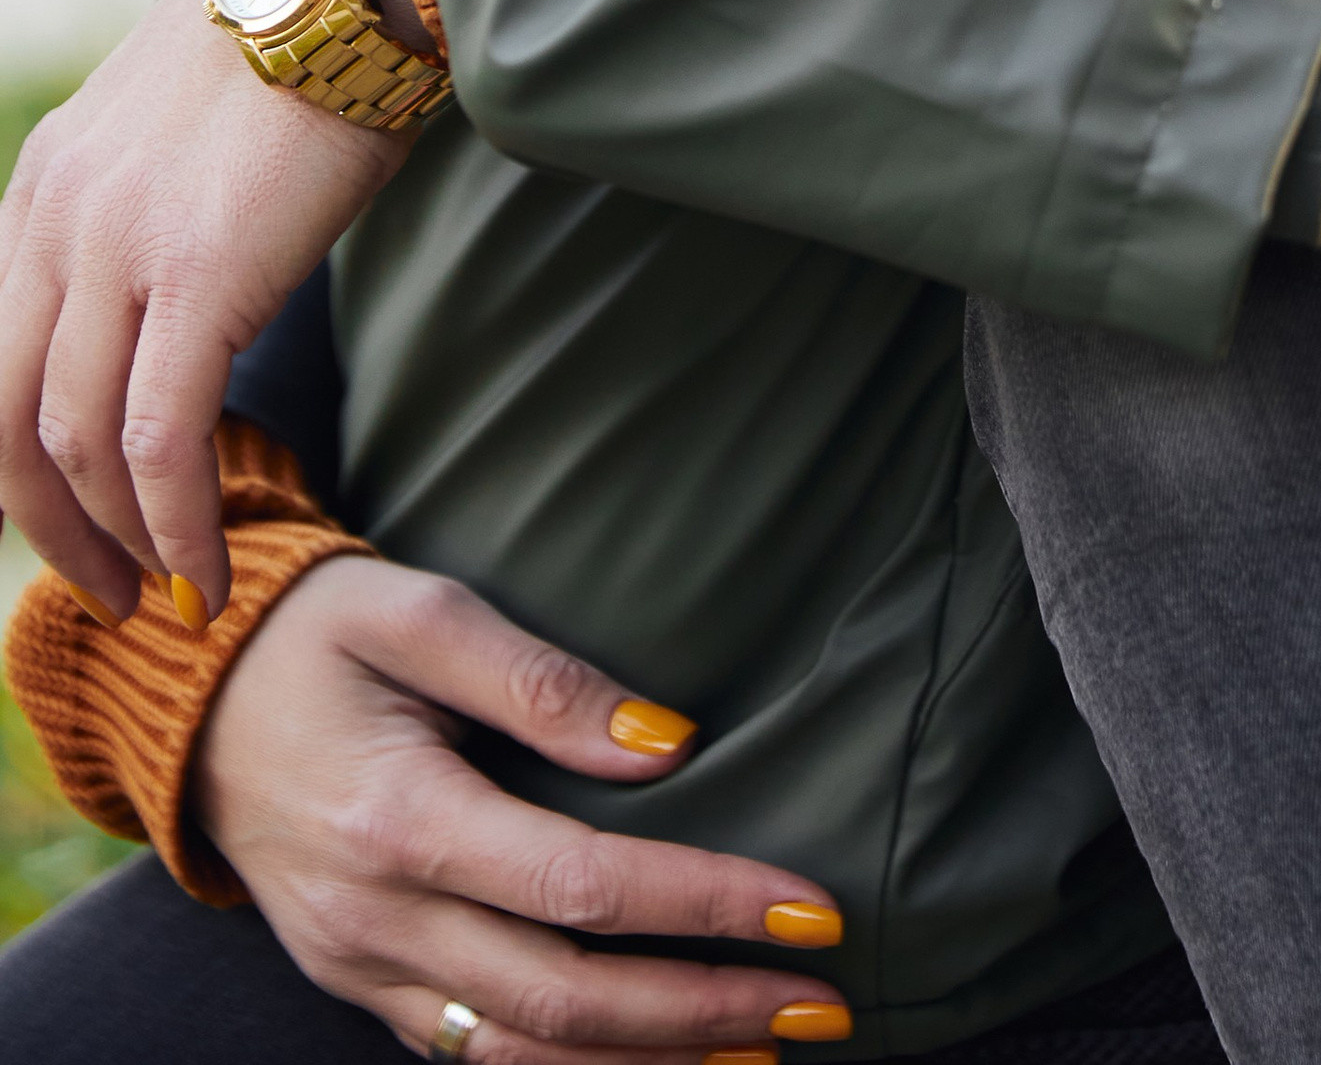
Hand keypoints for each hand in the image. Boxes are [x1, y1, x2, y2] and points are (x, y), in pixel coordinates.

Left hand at [0, 0, 410, 625]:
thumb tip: (178, 286)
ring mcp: (116, 247)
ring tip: (172, 592)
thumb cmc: (301, 40)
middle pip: (6, 420)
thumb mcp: (177, 121)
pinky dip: (178, 521)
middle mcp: (53, 218)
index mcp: (42, 184)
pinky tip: (210, 565)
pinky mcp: (198, 274)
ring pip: (75, 444)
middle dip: (50, 528)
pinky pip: (162, 437)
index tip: (74, 519)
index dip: (19, 462)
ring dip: (119, 541)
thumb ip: (145, 203)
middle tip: (111, 590)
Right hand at [196, 554, 851, 1059]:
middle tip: (821, 1005)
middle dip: (703, 1011)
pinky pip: (472, 1052)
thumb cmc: (316, 632)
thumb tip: (668, 746)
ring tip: (763, 1050)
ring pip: (520, 1053)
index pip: (584, 887)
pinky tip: (648, 1057)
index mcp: (399, 820)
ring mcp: (360, 967)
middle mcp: (376, 919)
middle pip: (564, 999)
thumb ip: (542, 682)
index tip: (813, 906)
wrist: (187, 695)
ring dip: (647, 1062)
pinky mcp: (357, 984)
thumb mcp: (422, 612)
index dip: (704, 904)